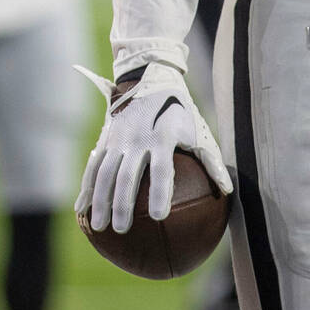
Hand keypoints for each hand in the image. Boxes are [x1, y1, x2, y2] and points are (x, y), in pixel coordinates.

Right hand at [74, 62, 232, 233]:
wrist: (151, 79)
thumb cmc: (181, 112)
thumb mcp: (200, 131)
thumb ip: (212, 161)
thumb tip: (228, 190)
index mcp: (163, 137)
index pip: (162, 170)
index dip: (161, 193)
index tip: (160, 217)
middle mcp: (138, 138)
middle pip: (127, 176)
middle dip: (123, 204)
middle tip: (123, 229)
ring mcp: (119, 138)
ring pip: (105, 173)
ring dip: (100, 200)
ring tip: (98, 227)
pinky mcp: (106, 137)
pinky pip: (93, 166)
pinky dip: (86, 187)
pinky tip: (81, 210)